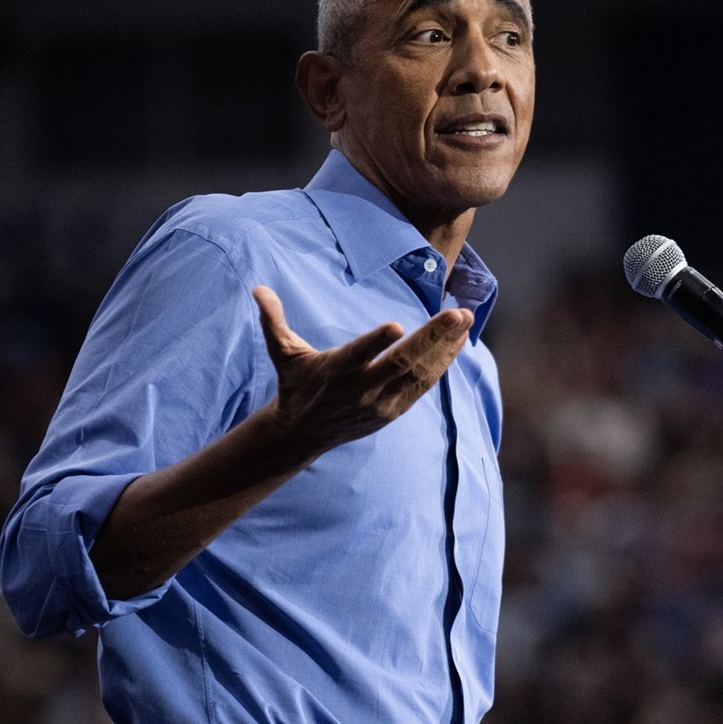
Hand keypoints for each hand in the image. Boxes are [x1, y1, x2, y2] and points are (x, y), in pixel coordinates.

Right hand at [252, 285, 471, 458]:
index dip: (375, 342)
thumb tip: (258, 289)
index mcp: (334, 372)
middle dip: (432, 338)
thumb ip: (274, 321)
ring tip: (464, 320)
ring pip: (419, 375)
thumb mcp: (283, 354)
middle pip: (401, 364)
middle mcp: (360, 389)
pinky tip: (458, 341)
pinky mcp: (394, 410)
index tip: (396, 326)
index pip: (356, 356)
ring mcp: (381, 402)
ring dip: (445, 348)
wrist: (303, 434)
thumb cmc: (296, 385)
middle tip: (456, 314)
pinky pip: (424, 385)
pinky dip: (443, 363)